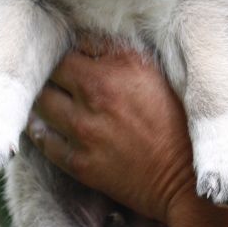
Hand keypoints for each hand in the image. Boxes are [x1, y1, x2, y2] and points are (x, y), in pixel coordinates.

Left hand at [26, 40, 194, 223]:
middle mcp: (98, 92)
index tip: (78, 59)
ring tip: (54, 101)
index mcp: (122, 65)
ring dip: (46, 99)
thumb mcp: (160, 76)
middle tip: (61, 80)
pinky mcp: (78, 160)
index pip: (76, 44)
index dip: (75, 51)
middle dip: (55, 73)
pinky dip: (42, 131)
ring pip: (42, 102)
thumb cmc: (180, 127)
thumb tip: (92, 45)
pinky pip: (43, 139)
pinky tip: (48, 127)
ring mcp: (84, 128)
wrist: (185, 182)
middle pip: (53, 70)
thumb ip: (125, 57)